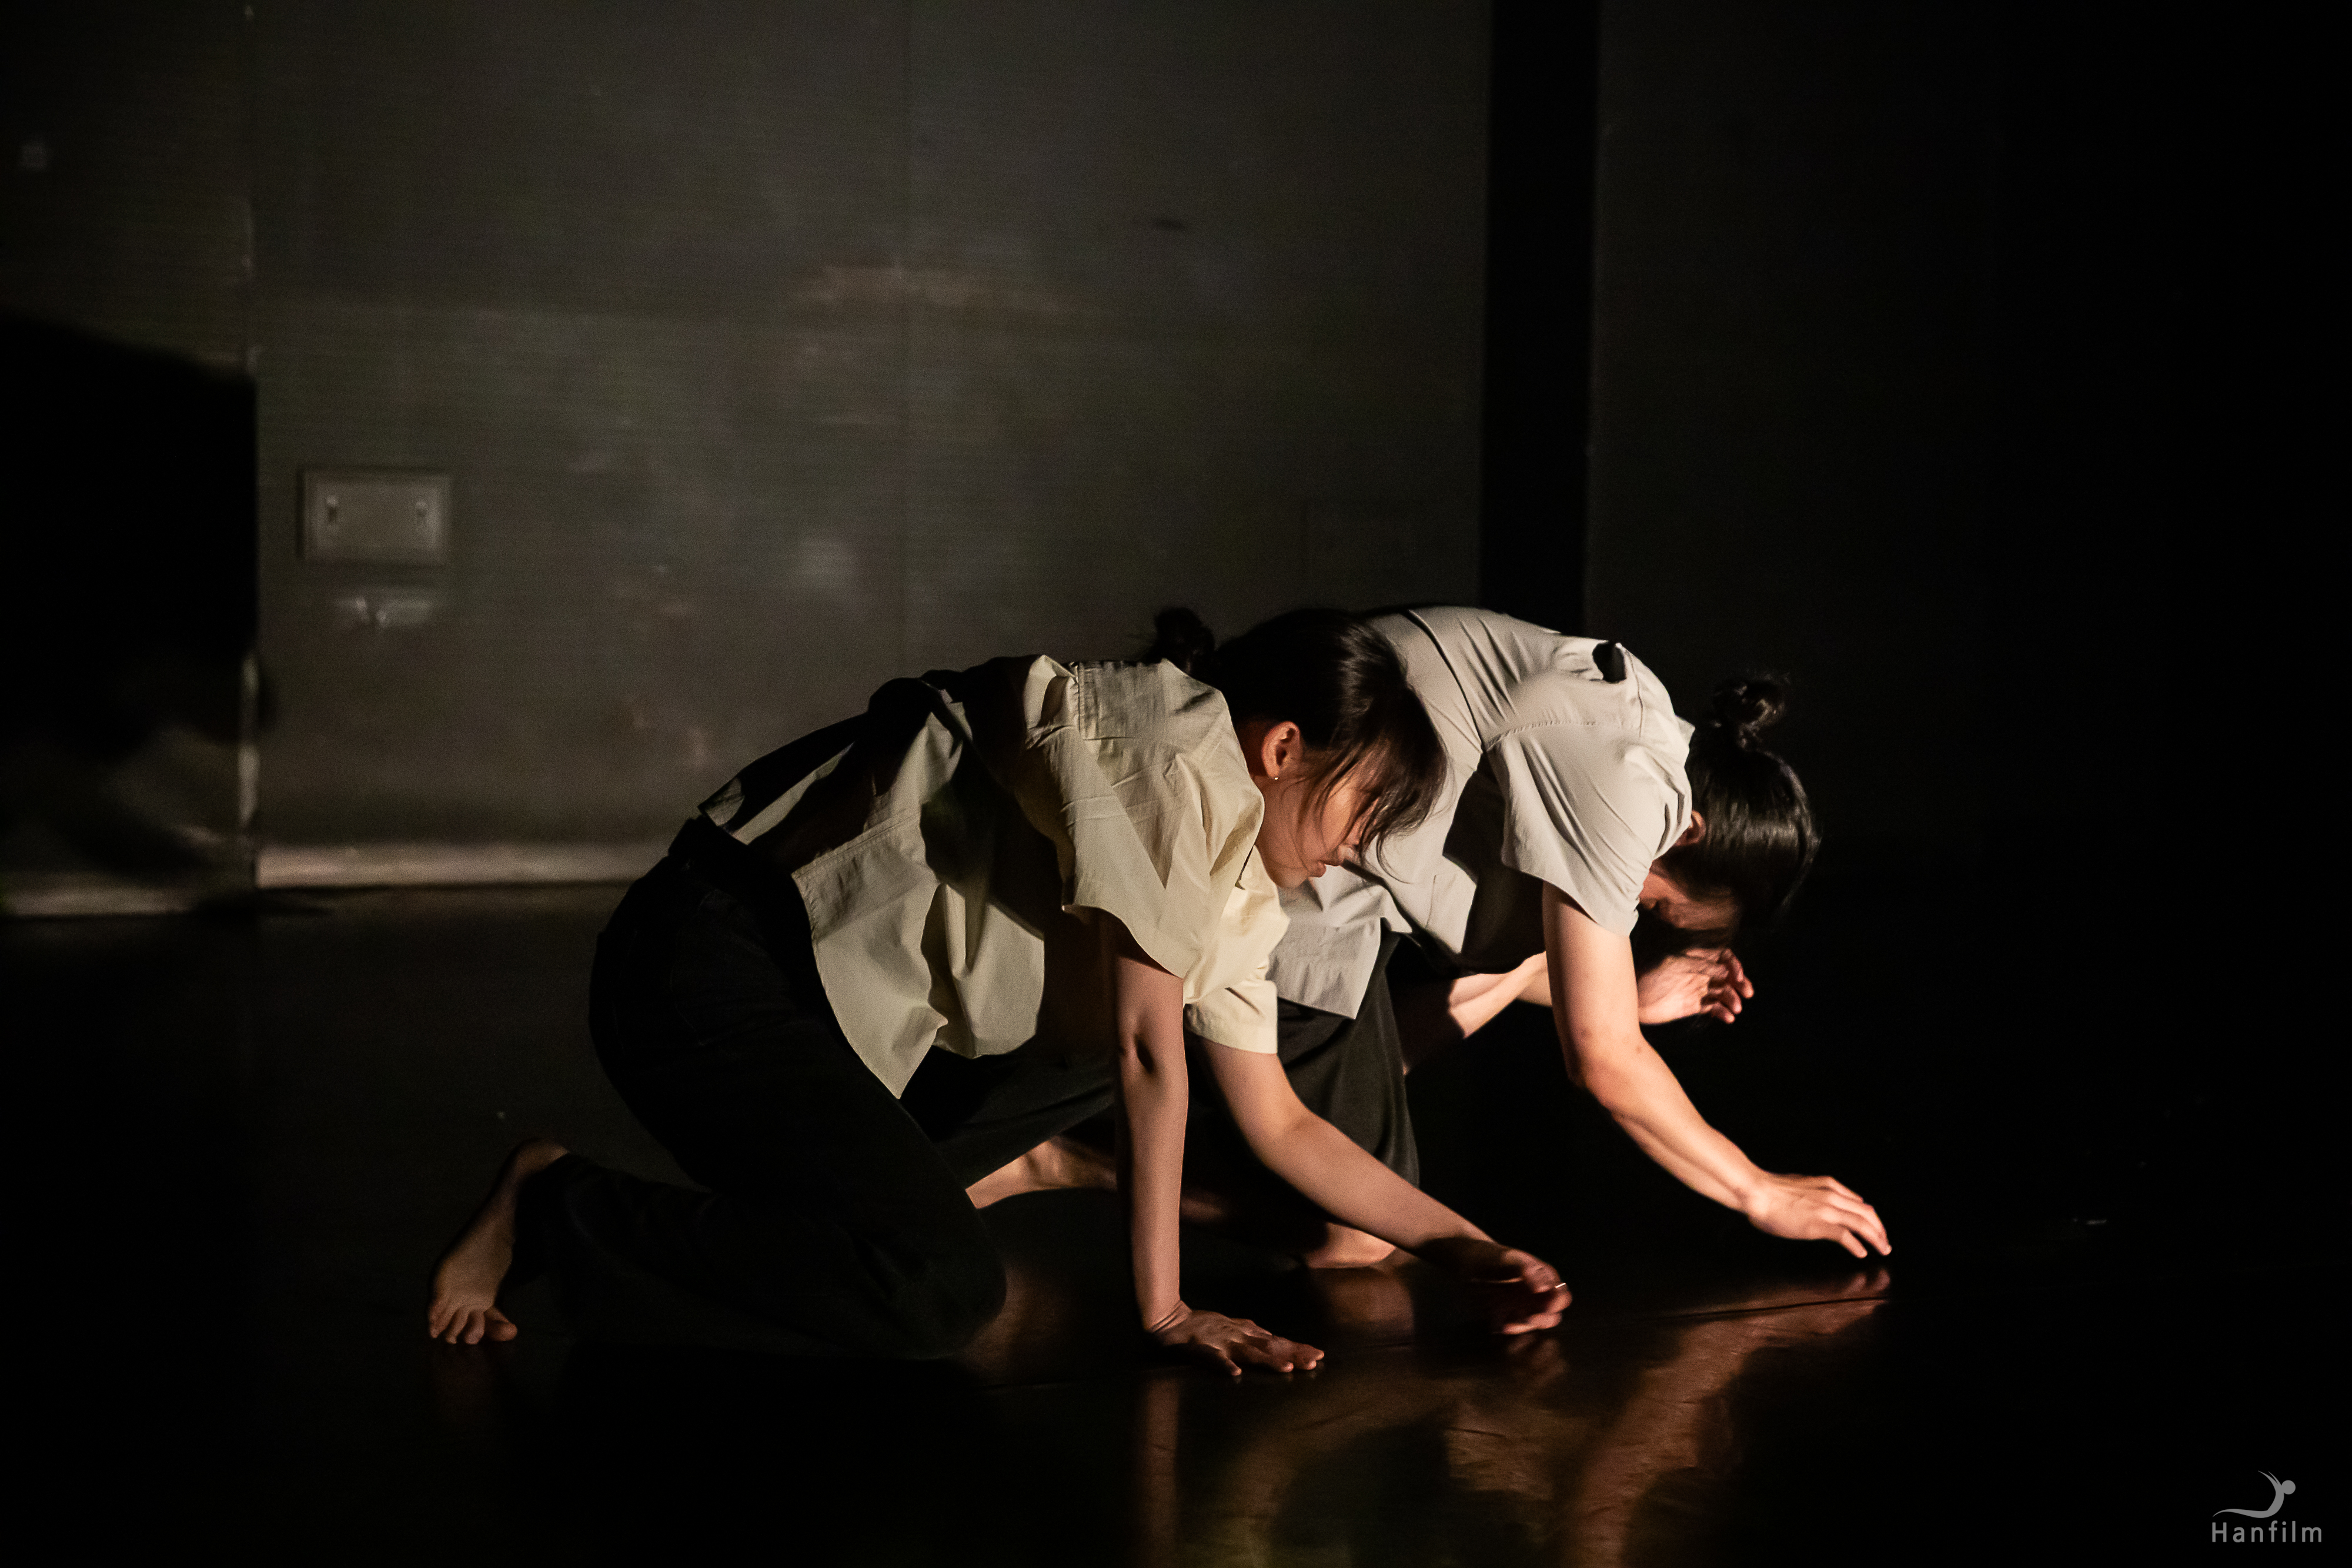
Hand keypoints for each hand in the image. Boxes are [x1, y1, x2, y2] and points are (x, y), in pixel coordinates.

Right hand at [1150, 1303, 1324, 1375]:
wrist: (1170, 1320)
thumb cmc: (1201, 1325)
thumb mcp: (1231, 1325)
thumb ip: (1250, 1331)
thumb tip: (1271, 1334)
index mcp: (1244, 1333)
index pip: (1276, 1341)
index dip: (1297, 1347)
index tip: (1319, 1354)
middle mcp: (1237, 1337)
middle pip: (1270, 1346)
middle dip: (1292, 1354)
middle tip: (1315, 1361)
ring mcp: (1221, 1342)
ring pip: (1248, 1352)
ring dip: (1267, 1360)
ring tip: (1287, 1369)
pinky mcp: (1202, 1349)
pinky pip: (1214, 1359)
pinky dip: (1225, 1365)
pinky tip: (1236, 1373)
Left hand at [1414, 1237, 1571, 1334]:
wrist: (1464, 1263)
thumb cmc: (1490, 1256)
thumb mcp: (1509, 1259)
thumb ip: (1527, 1271)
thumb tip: (1544, 1289)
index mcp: (1543, 1279)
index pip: (1560, 1294)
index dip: (1558, 1301)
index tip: (1548, 1304)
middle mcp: (1535, 1296)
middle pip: (1552, 1314)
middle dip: (1545, 1318)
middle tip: (1532, 1316)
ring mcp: (1521, 1307)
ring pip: (1534, 1324)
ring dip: (1527, 1325)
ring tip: (1514, 1322)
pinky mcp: (1505, 1317)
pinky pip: (1514, 1328)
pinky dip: (1511, 1329)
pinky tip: (1502, 1324)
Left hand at [1636, 948, 1752, 1024]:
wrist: (1635, 1001)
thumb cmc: (1649, 977)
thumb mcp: (1671, 964)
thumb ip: (1697, 964)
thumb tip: (1723, 970)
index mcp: (1697, 958)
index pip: (1723, 957)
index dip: (1734, 964)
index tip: (1737, 975)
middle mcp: (1701, 972)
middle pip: (1728, 976)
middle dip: (1740, 983)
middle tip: (1747, 992)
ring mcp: (1700, 989)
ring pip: (1724, 993)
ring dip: (1733, 999)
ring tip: (1736, 1008)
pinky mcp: (1697, 1006)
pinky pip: (1715, 1009)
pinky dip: (1723, 1013)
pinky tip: (1728, 1018)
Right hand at [1742, 1172, 1890, 1257]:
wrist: (1757, 1192)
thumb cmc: (1772, 1191)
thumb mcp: (1802, 1186)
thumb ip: (1817, 1193)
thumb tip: (1823, 1202)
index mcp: (1829, 1186)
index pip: (1860, 1203)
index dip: (1871, 1218)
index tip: (1875, 1228)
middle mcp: (1833, 1196)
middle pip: (1867, 1214)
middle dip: (1880, 1229)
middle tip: (1885, 1243)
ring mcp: (1827, 1210)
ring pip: (1862, 1224)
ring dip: (1875, 1238)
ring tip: (1882, 1249)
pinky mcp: (1819, 1224)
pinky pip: (1845, 1236)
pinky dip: (1856, 1245)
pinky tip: (1861, 1253)